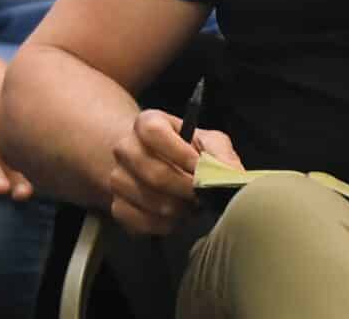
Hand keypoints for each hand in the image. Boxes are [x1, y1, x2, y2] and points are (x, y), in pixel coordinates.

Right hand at [107, 110, 239, 235]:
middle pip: (154, 173)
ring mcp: (117, 177)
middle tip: (202, 196)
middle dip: (186, 190)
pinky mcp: (117, 205)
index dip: (181, 154)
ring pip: (148, 200)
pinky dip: (164, 225)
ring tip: (191, 206)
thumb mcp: (209, 143)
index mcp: (147, 123)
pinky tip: (176, 218)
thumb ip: (221, 155)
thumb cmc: (188, 152)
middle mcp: (126, 148)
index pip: (154, 133)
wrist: (160, 166)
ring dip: (177, 210)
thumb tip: (232, 177)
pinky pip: (139, 221)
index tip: (203, 171)